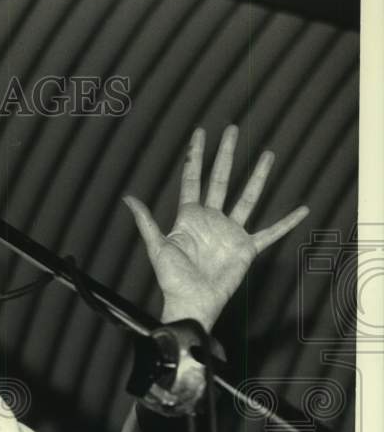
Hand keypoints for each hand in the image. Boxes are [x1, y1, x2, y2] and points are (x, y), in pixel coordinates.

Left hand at [123, 125, 308, 331]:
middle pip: (221, 179)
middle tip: (233, 129)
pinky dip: (286, 222)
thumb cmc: (172, 279)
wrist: (192, 302)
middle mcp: (212, 219)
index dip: (196, 156)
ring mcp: (230, 232)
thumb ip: (146, 222)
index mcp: (189, 217)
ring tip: (269, 154)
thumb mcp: (156, 247)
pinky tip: (302, 209)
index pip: (193, 178)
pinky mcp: (246, 248)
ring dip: (258, 176)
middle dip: (226, 154)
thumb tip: (128, 198)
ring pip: (248, 197)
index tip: (201, 133)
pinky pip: (271, 232)